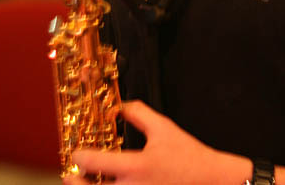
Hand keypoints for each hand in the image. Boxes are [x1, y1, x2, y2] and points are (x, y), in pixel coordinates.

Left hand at [63, 100, 251, 184]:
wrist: (212, 182)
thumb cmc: (189, 157)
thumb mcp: (164, 128)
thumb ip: (138, 113)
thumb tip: (119, 107)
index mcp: (136, 167)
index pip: (94, 163)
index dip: (79, 157)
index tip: (77, 153)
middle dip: (75, 182)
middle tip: (72, 175)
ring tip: (88, 183)